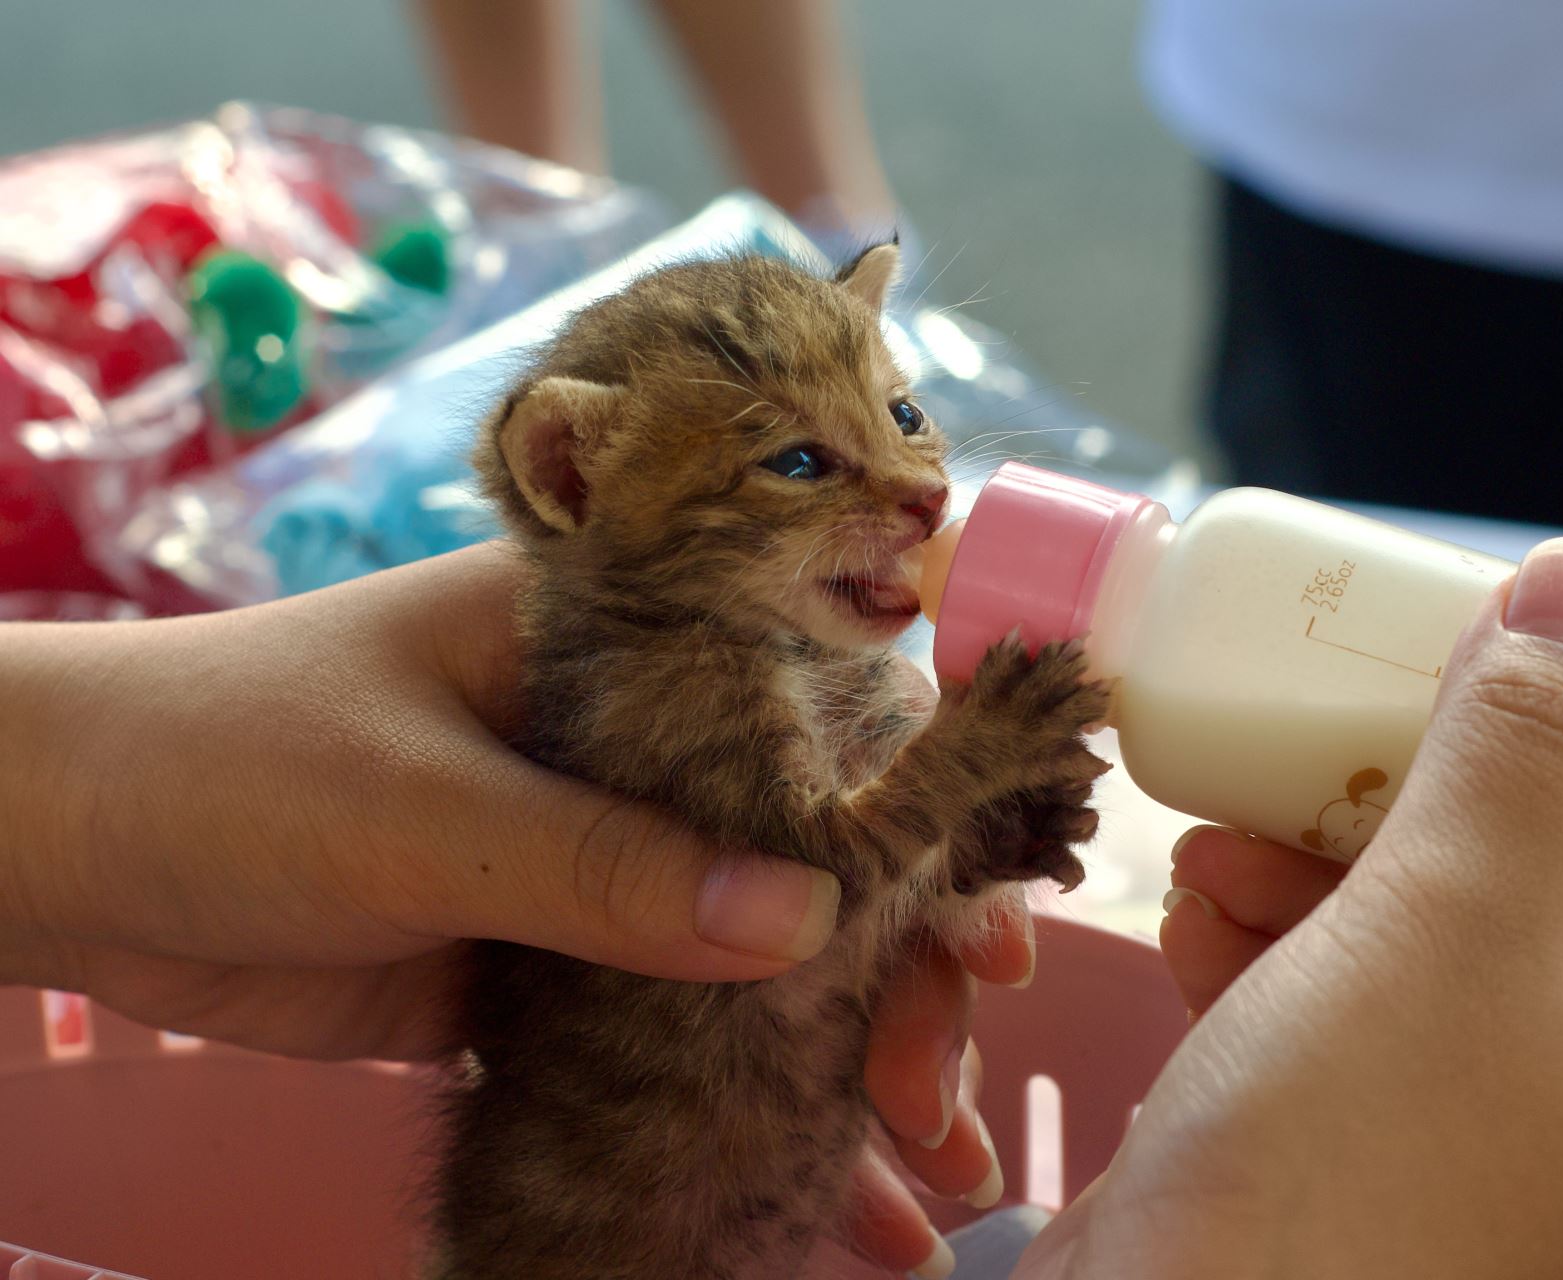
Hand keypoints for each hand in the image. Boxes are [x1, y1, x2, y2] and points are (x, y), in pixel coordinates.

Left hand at [0, 543, 1014, 1275]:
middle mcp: (629, 747)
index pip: (816, 698)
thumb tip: (806, 926)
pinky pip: (672, 1031)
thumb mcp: (417, 808)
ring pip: (754, 949)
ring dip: (835, 1046)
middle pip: (812, 843)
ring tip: (918, 1162)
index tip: (987, 906)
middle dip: (895, 958)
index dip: (923, 795)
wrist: (57, 854)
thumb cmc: (226, 760)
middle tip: (943, 1069)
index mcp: (616, 647)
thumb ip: (606, 866)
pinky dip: (739, 1103)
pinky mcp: (543, 963)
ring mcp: (590, 859)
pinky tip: (816, 1185)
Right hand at [1014, 539, 1562, 1278]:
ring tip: (1236, 831)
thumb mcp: (1451, 923)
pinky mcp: (1319, 1144)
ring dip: (1326, 868)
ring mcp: (1438, 1132)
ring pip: (1420, 954)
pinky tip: (1194, 909)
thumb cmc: (1355, 1159)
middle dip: (1462, 814)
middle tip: (1397, 733)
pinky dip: (1262, 945)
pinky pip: (1314, 1009)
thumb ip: (1520, 756)